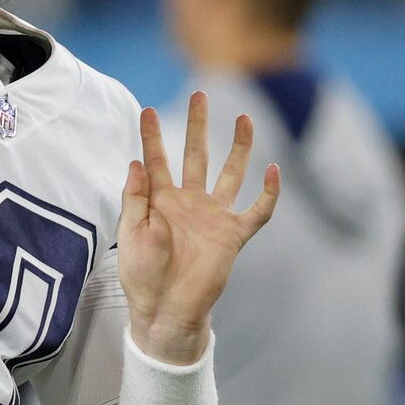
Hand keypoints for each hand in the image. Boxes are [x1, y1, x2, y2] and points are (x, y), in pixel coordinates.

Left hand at [117, 92, 280, 362]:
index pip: (156, 160)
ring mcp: (213, 217)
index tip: (146, 110)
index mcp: (160, 201)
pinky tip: (274, 170)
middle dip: (198, 125)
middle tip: (200, 94)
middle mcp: (189, 202)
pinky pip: (257, 211)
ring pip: (230, 174)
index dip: (151, 136)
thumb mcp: (131, 235)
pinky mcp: (233, 236)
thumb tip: (136, 162)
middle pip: (196, 155)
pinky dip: (268, 193)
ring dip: (238, 147)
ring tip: (244, 119)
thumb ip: (135, 199)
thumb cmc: (142, 276)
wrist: (166, 310)